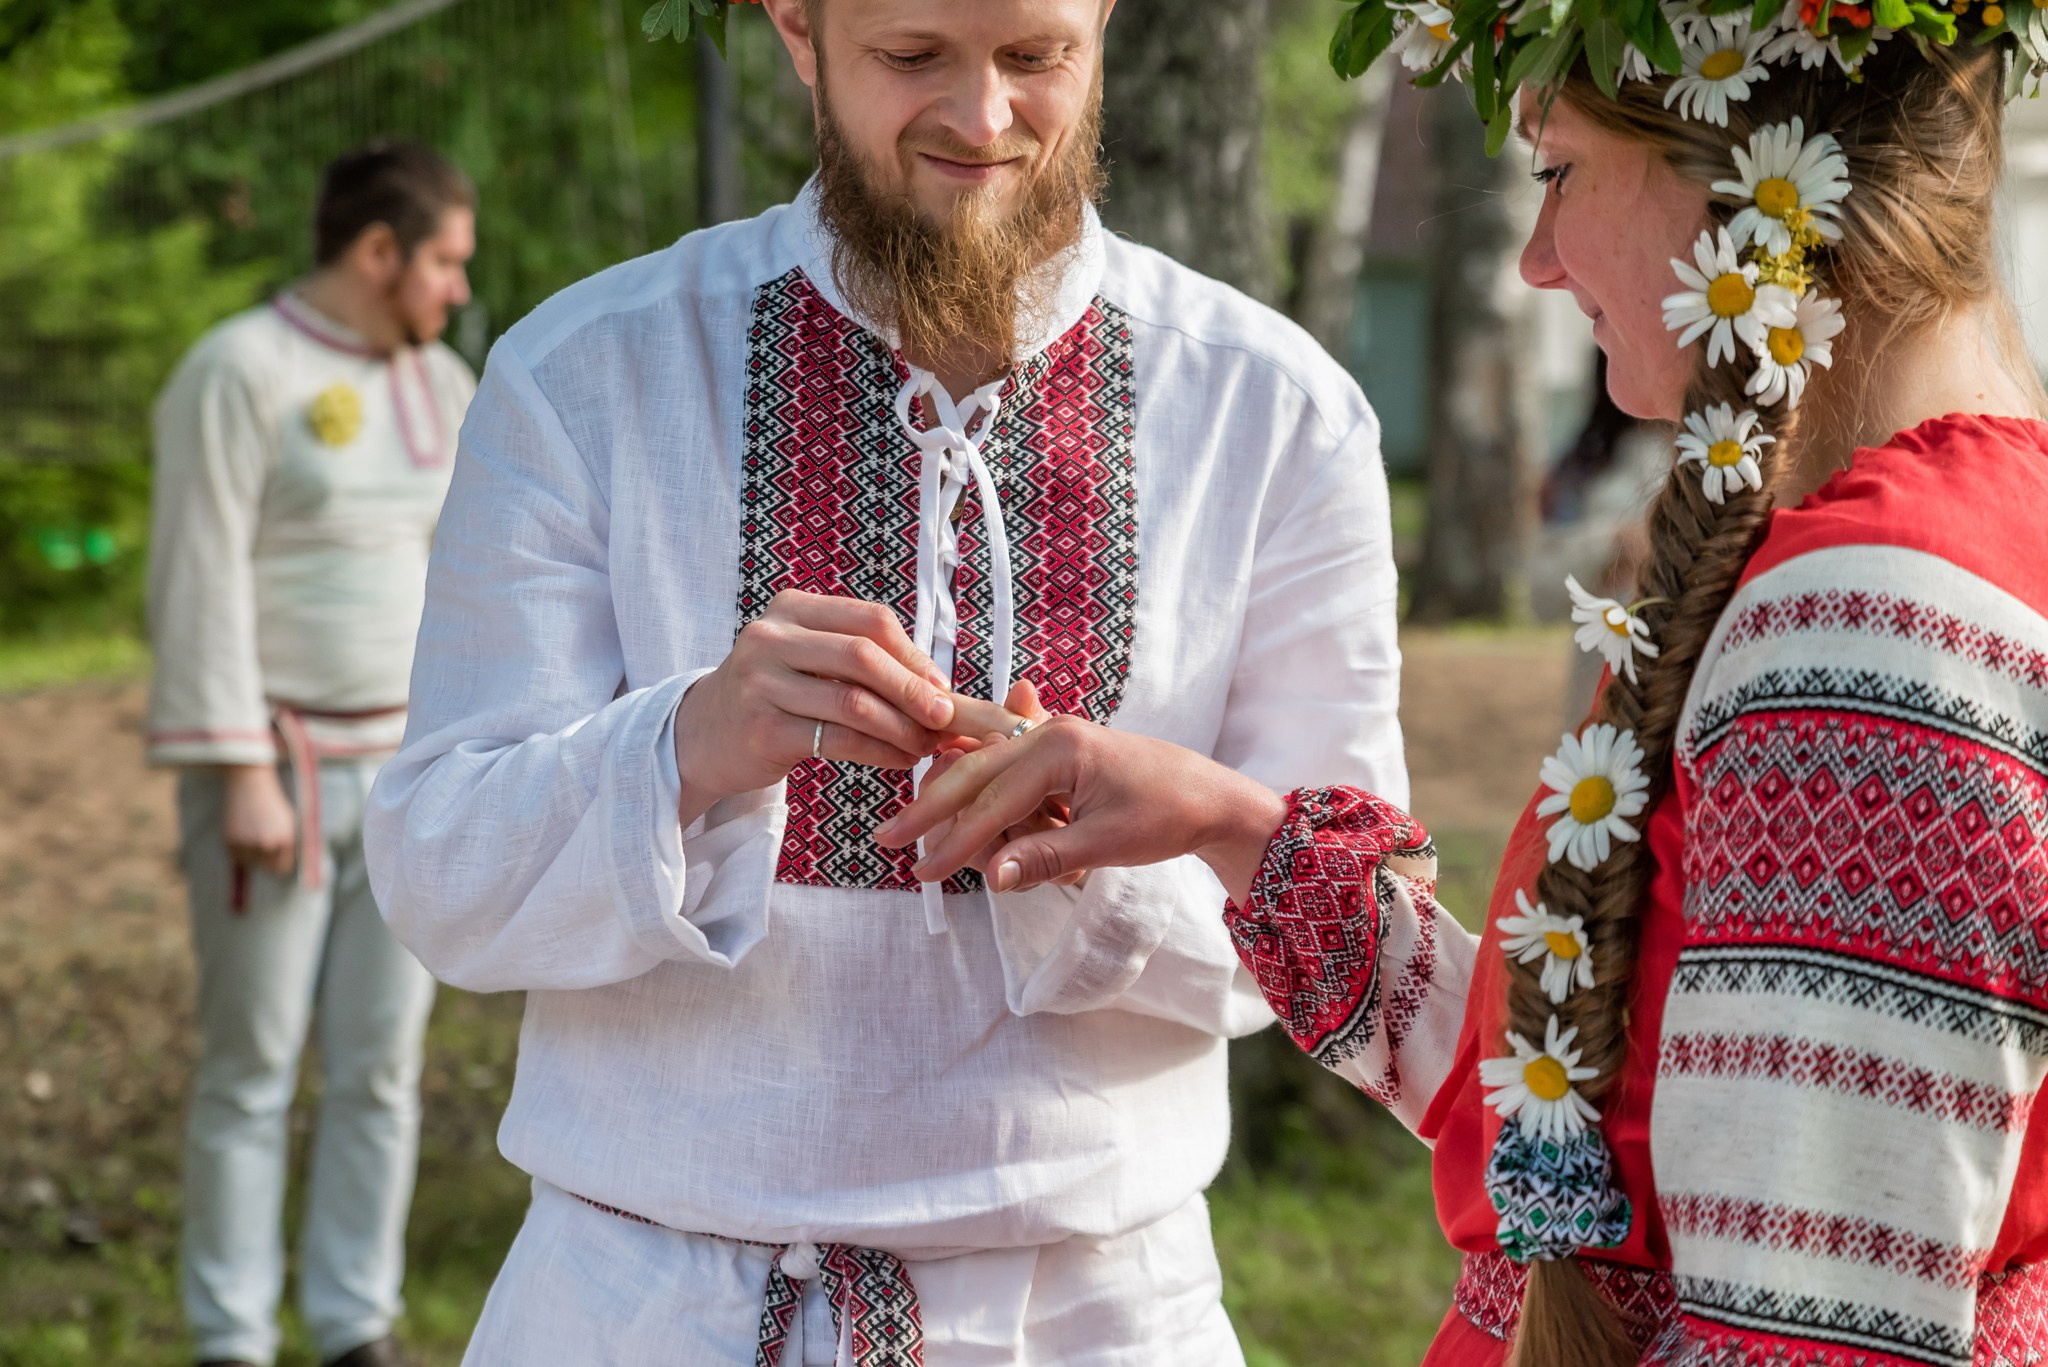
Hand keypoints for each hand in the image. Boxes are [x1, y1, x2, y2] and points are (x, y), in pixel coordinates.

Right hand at [222, 764, 296, 875]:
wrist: (250, 785)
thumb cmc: (271, 803)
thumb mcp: (287, 823)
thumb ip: (286, 845)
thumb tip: (281, 868)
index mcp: (284, 840)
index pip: (282, 867)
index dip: (279, 863)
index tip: (275, 859)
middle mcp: (267, 844)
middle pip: (265, 867)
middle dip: (265, 859)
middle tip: (261, 842)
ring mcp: (248, 843)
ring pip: (249, 862)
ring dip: (250, 853)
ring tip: (251, 832)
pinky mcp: (231, 840)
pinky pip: (235, 856)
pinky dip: (237, 848)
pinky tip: (241, 831)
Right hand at [675, 590, 957, 824]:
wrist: (703, 736)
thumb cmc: (775, 695)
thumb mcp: (808, 659)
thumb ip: (861, 659)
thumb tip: (938, 685)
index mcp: (792, 608)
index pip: (870, 620)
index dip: (914, 655)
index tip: (942, 687)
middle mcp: (771, 637)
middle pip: (864, 656)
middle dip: (913, 690)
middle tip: (946, 719)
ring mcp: (761, 682)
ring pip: (853, 702)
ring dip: (902, 728)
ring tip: (926, 746)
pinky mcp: (762, 729)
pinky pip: (838, 740)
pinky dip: (879, 752)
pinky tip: (900, 761)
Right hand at [875, 715, 1289, 904]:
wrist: (1212, 797)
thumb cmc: (1167, 815)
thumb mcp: (1105, 844)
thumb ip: (1044, 858)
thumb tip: (991, 878)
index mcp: (1059, 747)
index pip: (991, 798)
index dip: (954, 839)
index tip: (922, 871)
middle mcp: (1050, 734)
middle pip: (973, 772)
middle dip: (932, 808)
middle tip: (889, 840)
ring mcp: (1052, 740)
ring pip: (988, 776)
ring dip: (973, 816)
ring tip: (964, 850)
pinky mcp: (1058, 755)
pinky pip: (1011, 780)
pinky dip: (998, 808)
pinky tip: (991, 831)